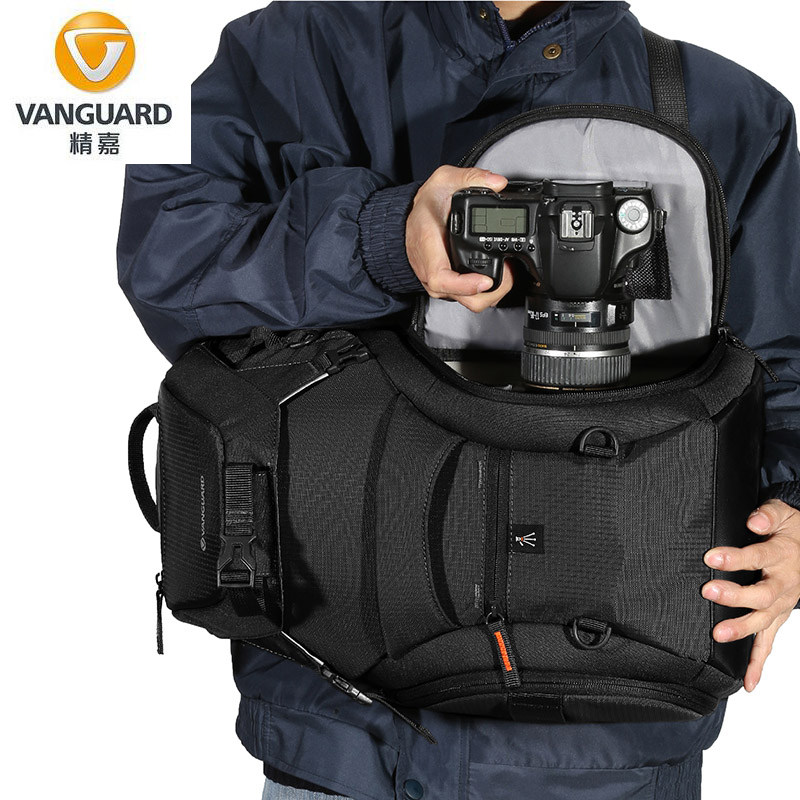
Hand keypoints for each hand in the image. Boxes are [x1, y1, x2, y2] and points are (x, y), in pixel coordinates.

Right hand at [406, 165, 513, 311]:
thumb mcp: (442, 182)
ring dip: (492, 291)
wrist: (410, 223)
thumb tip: (496, 183)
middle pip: (464, 299)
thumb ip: (469, 178)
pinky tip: (495, 273)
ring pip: (469, 302)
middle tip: (508, 270)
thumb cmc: (423, 209)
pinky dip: (486, 290)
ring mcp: (442, 283)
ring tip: (505, 270)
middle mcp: (433, 273)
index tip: (485, 280)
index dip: (465, 285)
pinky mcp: (449, 287)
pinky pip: (469, 297)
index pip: (442, 278)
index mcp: (429, 250)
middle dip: (492, 291)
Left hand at [702, 499, 799, 690]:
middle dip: (735, 595)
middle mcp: (784, 583)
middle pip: (762, 594)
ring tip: (719, 634)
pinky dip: (759, 663)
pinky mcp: (778, 617)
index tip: (711, 556)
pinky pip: (770, 643)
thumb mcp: (782, 514)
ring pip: (764, 620)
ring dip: (742, 629)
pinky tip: (748, 682)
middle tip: (709, 591)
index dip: (736, 557)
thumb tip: (754, 522)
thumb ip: (768, 515)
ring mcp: (782, 604)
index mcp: (782, 555)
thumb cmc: (790, 530)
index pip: (758, 556)